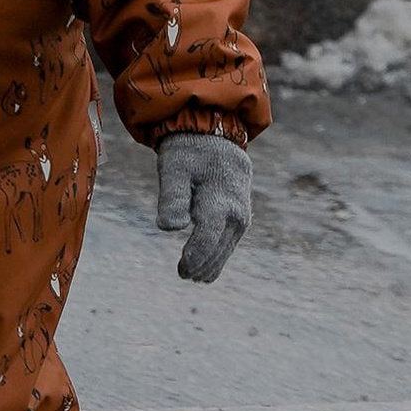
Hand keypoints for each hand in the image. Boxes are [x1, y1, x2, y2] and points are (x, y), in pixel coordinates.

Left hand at [157, 134, 251, 284]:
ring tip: (192, 275)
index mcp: (219, 200)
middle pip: (218, 247)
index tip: (182, 270)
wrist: (215, 135)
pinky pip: (231, 241)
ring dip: (211, 263)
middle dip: (201, 264)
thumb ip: (171, 197)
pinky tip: (207, 267)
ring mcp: (242, 214)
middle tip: (183, 274)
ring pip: (227, 247)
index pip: (208, 237)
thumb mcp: (173, 169)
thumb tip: (169, 228)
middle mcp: (236, 211)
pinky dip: (219, 255)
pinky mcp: (242, 215)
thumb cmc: (189, 152)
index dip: (195, 256)